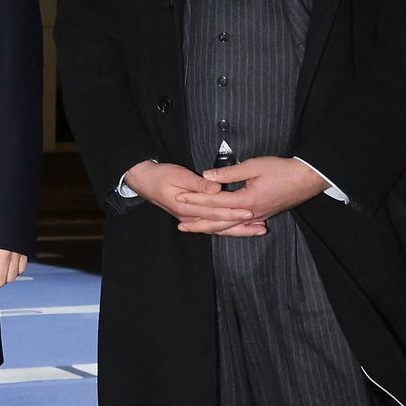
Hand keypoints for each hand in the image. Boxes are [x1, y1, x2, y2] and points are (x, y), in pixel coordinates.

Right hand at [124, 160, 265, 235]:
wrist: (143, 180)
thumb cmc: (161, 175)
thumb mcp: (179, 175)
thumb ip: (199, 184)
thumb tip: (217, 188)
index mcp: (188, 208)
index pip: (216, 212)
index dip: (234, 212)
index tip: (251, 211)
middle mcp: (190, 217)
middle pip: (220, 226)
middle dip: (242, 227)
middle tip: (262, 227)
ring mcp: (190, 219)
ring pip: (218, 229)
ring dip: (238, 231)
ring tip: (257, 230)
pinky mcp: (192, 217)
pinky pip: (212, 227)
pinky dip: (227, 229)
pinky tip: (239, 228)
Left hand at [191, 155, 325, 226]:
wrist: (307, 179)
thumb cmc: (281, 170)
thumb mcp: (253, 166)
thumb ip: (229, 172)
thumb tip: (207, 176)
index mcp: (247, 201)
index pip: (215, 203)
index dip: (196, 200)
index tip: (179, 198)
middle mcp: (251, 213)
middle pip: (220, 222)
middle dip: (199, 223)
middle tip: (181, 225)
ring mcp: (258, 217)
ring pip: (230, 227)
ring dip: (211, 228)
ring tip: (195, 229)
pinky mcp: (263, 215)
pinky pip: (240, 226)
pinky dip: (227, 228)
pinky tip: (219, 229)